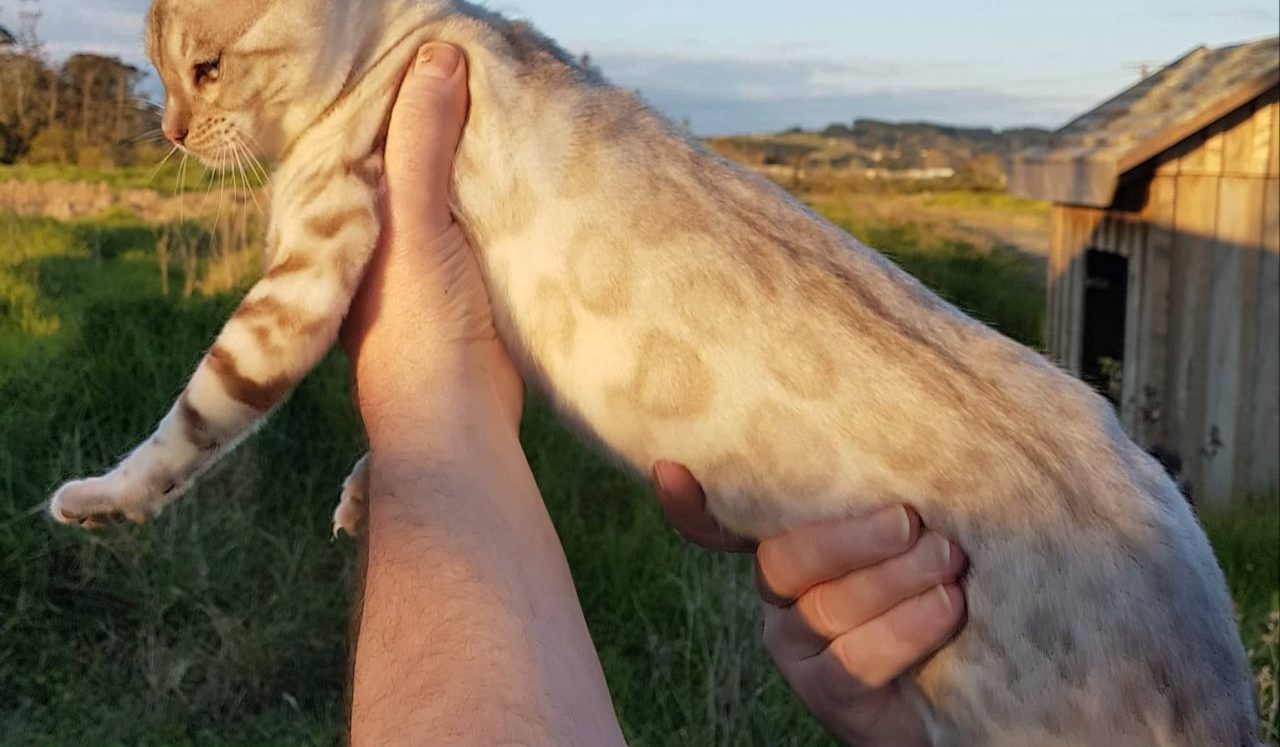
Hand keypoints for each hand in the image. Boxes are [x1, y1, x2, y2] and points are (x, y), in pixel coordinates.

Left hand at [341, 42, 521, 429]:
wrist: (458, 415)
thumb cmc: (414, 325)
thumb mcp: (413, 222)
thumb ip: (421, 144)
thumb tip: (438, 56)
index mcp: (350, 215)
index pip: (371, 131)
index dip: (401, 90)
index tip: (438, 46)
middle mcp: (384, 228)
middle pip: (415, 154)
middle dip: (446, 115)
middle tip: (488, 63)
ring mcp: (428, 252)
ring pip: (453, 183)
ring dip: (479, 153)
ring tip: (514, 98)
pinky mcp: (471, 273)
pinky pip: (485, 215)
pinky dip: (502, 189)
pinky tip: (529, 159)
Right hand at [653, 462, 966, 746]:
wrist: (969, 681)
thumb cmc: (940, 582)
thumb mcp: (912, 534)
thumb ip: (887, 500)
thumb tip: (899, 432)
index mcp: (790, 551)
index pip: (720, 527)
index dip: (691, 506)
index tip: (671, 470)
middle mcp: (780, 601)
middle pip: (780, 563)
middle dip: (845, 538)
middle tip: (908, 522)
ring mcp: (800, 653)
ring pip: (824, 609)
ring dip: (894, 579)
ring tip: (946, 560)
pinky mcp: (831, 698)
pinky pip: (855, 661)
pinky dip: (906, 627)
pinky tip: (947, 605)